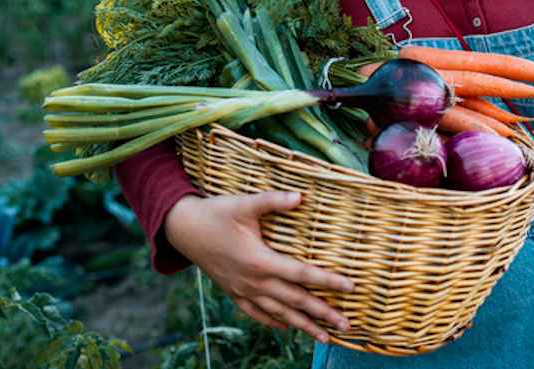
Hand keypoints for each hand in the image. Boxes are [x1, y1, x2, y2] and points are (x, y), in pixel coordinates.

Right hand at [163, 190, 352, 342]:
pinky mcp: (233, 292)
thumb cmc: (216, 214)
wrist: (183, 230)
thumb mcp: (244, 204)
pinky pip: (257, 313)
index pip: (302, 275)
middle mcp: (254, 281)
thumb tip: (300, 196)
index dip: (327, 281)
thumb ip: (272, 201)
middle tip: (347, 325)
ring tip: (325, 337)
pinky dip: (274, 321)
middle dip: (322, 314)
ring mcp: (243, 290)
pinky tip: (286, 327)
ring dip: (303, 325)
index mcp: (260, 261)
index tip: (350, 287)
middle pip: (295, 301)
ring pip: (279, 313)